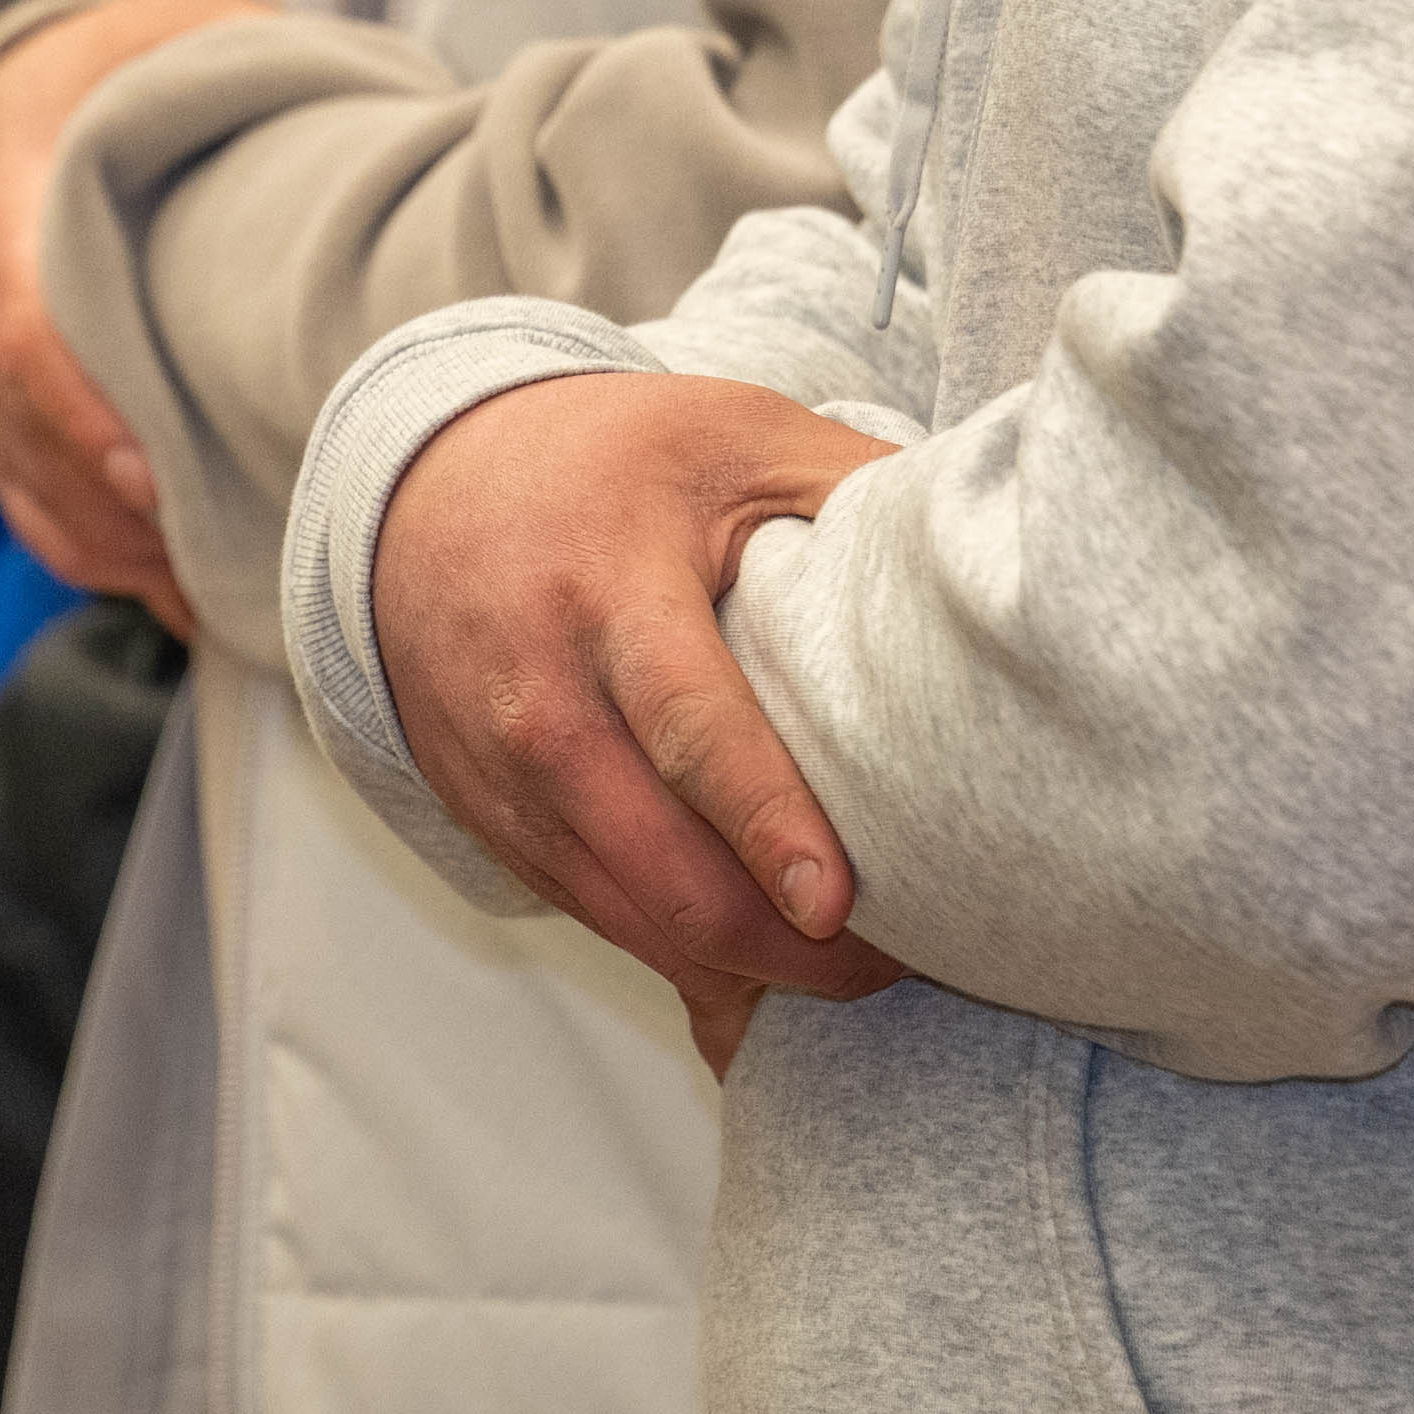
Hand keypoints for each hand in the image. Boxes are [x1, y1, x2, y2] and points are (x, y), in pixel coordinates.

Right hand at [0, 0, 270, 624]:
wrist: (4, 92)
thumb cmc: (114, 70)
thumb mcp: (164, 37)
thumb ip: (233, 65)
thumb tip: (349, 131)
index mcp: (4, 203)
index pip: (23, 337)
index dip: (82, 419)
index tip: (154, 480)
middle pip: (27, 443)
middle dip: (122, 520)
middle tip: (232, 563)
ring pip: (29, 494)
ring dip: (122, 556)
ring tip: (226, 593)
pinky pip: (29, 508)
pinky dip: (102, 559)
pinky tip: (182, 589)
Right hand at [371, 367, 902, 1036]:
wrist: (425, 490)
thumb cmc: (612, 461)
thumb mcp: (733, 438)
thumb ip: (852, 488)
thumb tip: (988, 541)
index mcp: (606, 595)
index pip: (688, 728)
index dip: (764, 822)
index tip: (835, 901)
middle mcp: (540, 705)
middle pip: (662, 868)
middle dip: (781, 946)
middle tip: (895, 962)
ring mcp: (507, 783)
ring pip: (632, 921)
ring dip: (742, 970)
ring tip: (855, 975)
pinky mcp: (500, 830)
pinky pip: (602, 922)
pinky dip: (686, 960)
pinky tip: (766, 972)